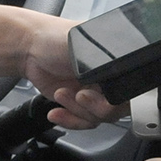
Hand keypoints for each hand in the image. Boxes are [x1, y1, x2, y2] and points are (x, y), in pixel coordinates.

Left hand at [22, 14, 123, 129]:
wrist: (29, 47)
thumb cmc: (57, 38)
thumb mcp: (86, 49)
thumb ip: (105, 66)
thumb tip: (116, 82)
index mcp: (117, 62)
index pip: (131, 90)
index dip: (119, 99)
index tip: (103, 97)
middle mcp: (109, 78)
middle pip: (116, 109)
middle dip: (95, 107)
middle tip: (81, 95)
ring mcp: (94, 92)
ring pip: (98, 118)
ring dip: (77, 110)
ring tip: (62, 94)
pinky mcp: (78, 103)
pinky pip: (82, 121)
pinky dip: (69, 119)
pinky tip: (57, 112)